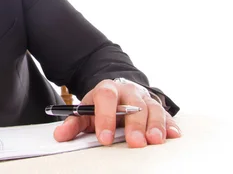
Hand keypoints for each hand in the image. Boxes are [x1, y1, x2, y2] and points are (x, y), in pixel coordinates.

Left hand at [53, 79, 181, 147]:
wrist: (116, 92)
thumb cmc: (100, 106)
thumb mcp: (85, 112)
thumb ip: (73, 123)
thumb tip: (60, 135)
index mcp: (107, 89)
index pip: (106, 98)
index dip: (105, 118)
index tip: (105, 138)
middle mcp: (128, 91)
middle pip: (134, 104)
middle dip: (135, 125)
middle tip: (135, 142)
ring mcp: (145, 98)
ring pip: (153, 109)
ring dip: (155, 125)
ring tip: (155, 141)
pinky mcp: (158, 107)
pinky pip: (167, 115)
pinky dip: (170, 125)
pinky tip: (172, 135)